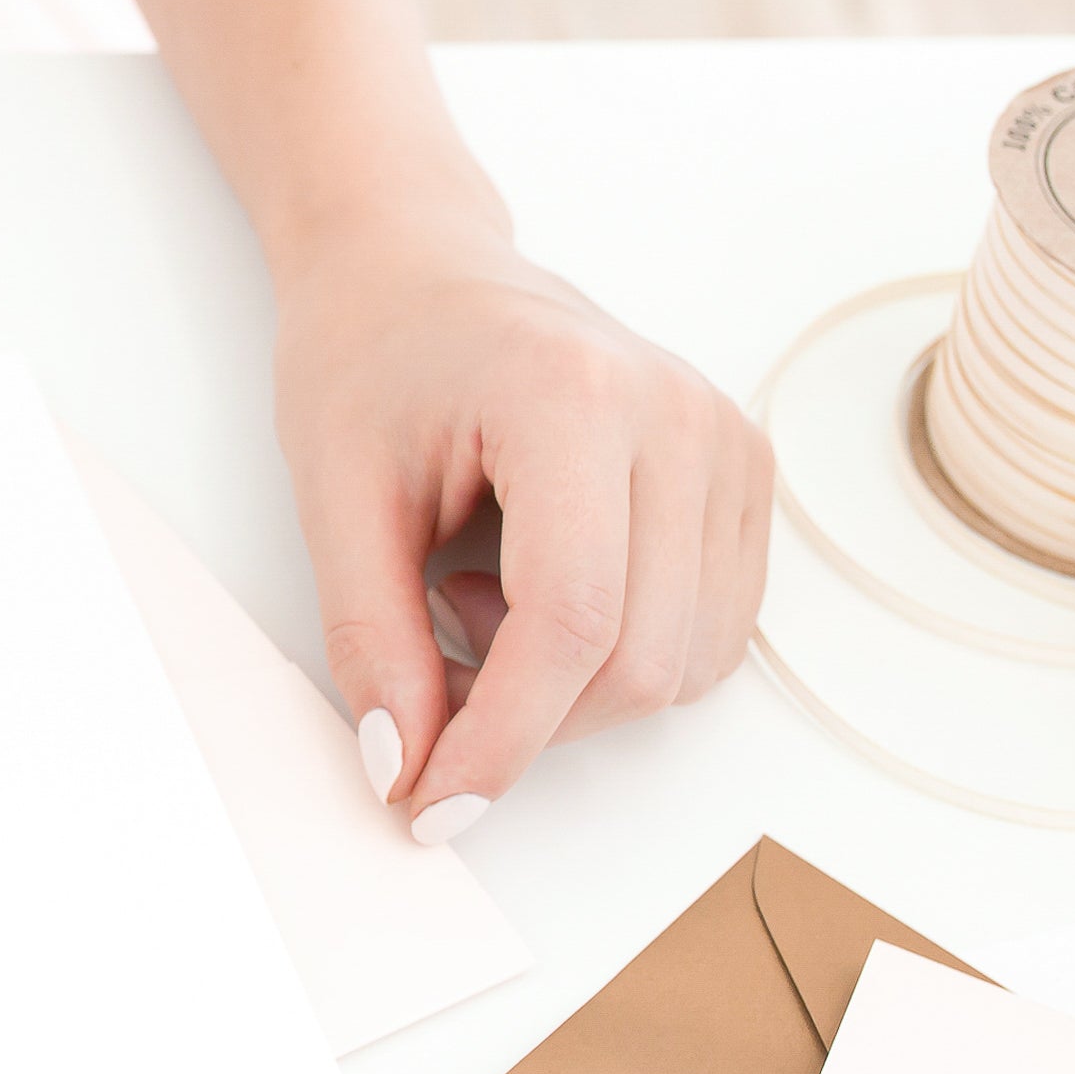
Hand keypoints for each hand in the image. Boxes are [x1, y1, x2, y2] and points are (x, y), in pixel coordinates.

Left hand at [273, 223, 770, 840]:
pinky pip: (706, 635)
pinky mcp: (742, 480)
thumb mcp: (332, 495)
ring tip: (471, 594)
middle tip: (423, 673)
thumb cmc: (368, 358)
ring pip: (684, 666)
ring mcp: (729, 447)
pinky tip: (531, 586)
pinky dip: (613, 655)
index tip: (430, 803)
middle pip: (637, 661)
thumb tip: (404, 769)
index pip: (572, 621)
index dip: (501, 737)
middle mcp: (681, 419)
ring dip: (567, 688)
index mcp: (573, 398)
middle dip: (525, 719)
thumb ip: (370, 640)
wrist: (418, 270)